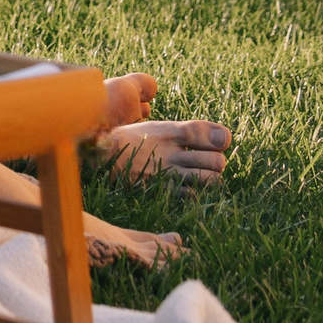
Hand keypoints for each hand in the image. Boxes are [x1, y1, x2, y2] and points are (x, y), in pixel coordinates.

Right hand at [97, 120, 233, 188]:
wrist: (99, 158)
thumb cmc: (131, 140)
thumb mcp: (156, 127)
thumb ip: (187, 131)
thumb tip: (224, 137)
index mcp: (168, 132)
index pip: (207, 133)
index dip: (222, 138)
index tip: (221, 141)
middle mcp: (170, 153)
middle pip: (216, 160)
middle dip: (217, 161)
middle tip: (207, 161)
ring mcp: (166, 174)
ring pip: (210, 180)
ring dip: (210, 178)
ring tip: (201, 175)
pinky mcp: (160, 190)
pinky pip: (192, 195)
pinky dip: (196, 192)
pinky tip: (188, 187)